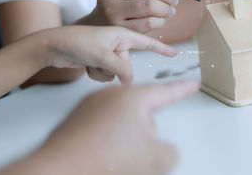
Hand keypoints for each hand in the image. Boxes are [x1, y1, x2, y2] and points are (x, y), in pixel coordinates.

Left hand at [39, 80, 199, 174]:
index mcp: (134, 98)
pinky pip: (103, 125)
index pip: (167, 92)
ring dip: (126, 137)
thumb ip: (170, 152)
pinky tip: (102, 153)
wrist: (58, 168)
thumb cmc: (103, 158)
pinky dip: (107, 138)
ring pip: (122, 121)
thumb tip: (164, 150)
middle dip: (145, 131)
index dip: (183, 89)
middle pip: (143, 112)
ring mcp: (93, 104)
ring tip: (114, 155)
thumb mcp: (153, 158)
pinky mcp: (79, 117)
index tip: (193, 84)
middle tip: (135, 152)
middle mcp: (113, 96)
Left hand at [44, 26, 176, 83]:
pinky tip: (85, 66)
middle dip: (113, 69)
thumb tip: (129, 83)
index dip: (161, 49)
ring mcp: (108, 54)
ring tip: (89, 62)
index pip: (147, 42)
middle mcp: (117, 45)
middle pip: (127, 66)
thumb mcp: (103, 55)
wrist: (53, 46)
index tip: (175, 53)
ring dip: (102, 72)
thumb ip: (121, 69)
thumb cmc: (78, 43)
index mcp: (122, 35)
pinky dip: (95, 74)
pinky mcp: (98, 62)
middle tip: (98, 61)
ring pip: (115, 74)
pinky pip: (105, 76)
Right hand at [90, 0, 179, 32]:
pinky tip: (161, 20)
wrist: (101, 25)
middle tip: (173, 1)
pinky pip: (149, 22)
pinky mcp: (119, 27)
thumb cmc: (122, 3)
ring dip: (166, 8)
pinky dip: (161, 21)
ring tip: (169, 11)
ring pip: (149, 4)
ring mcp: (111, 10)